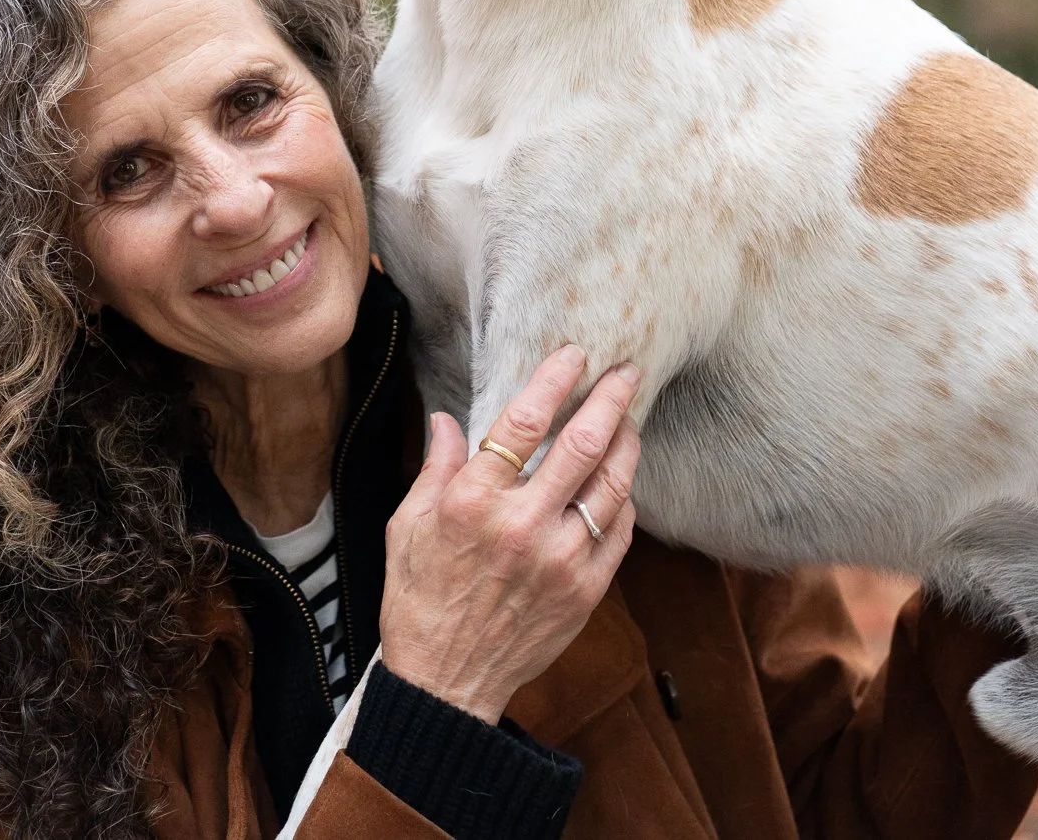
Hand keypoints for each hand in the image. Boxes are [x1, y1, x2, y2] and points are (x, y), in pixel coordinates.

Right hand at [378, 345, 640, 722]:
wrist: (445, 681)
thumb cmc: (419, 598)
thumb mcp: (407, 525)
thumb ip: (435, 467)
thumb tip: (447, 419)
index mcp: (472, 502)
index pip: (524, 422)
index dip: (554, 380)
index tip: (573, 355)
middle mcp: (522, 526)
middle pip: (583, 444)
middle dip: (610, 399)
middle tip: (625, 371)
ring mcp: (560, 561)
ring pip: (612, 485)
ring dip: (626, 444)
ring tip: (629, 419)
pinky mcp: (585, 592)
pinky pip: (619, 532)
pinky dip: (623, 499)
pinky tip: (619, 480)